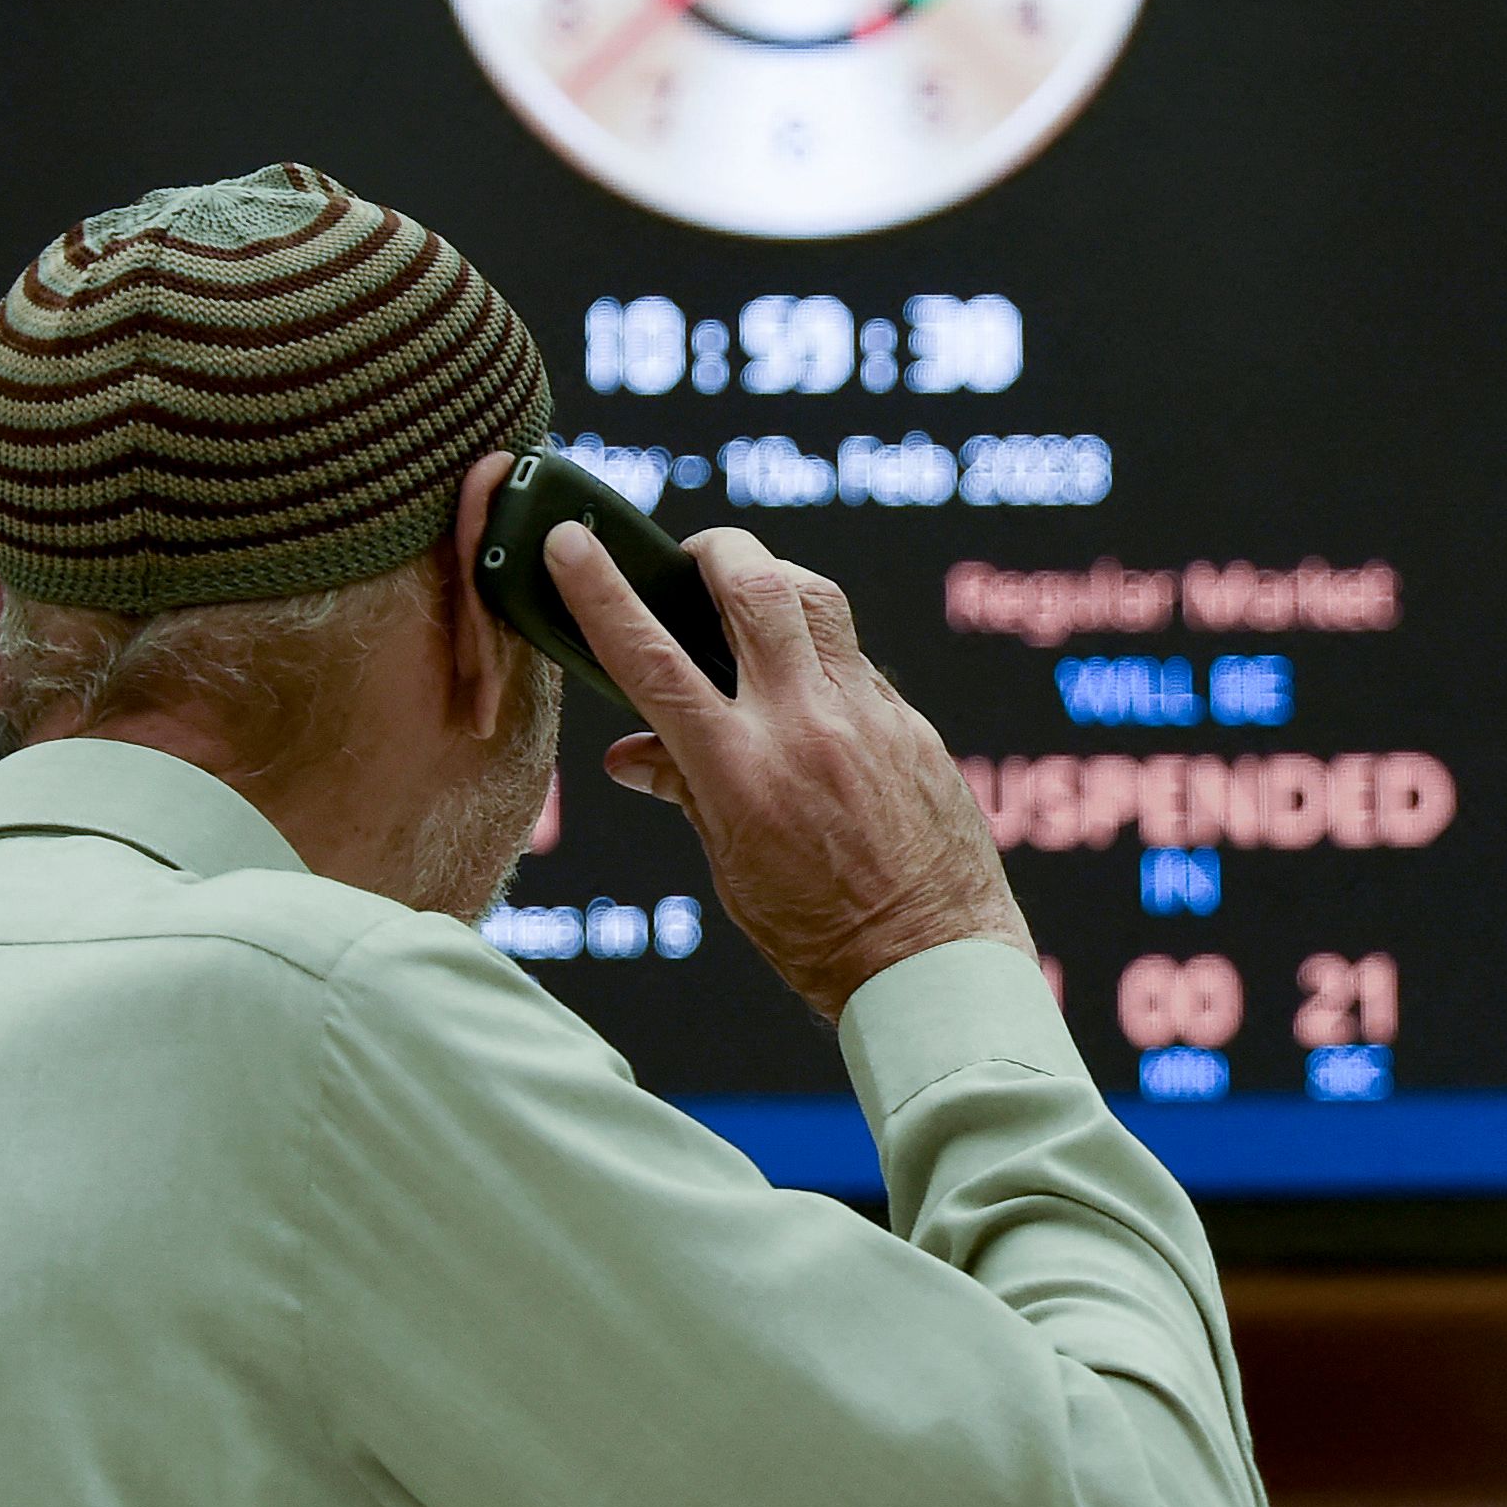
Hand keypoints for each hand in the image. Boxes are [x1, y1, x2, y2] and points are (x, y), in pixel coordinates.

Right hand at [545, 522, 1030, 1019]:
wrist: (934, 964)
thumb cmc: (823, 937)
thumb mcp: (732, 871)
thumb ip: (685, 791)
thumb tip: (629, 754)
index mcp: (740, 770)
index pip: (650, 659)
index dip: (601, 591)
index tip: (572, 542)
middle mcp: (804, 726)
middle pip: (753, 584)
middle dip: (714, 549)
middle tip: (693, 556)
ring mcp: (866, 716)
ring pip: (816, 600)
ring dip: (774, 580)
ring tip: (750, 599)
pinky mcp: (912, 724)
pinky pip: (856, 661)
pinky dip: (821, 657)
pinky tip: (809, 693)